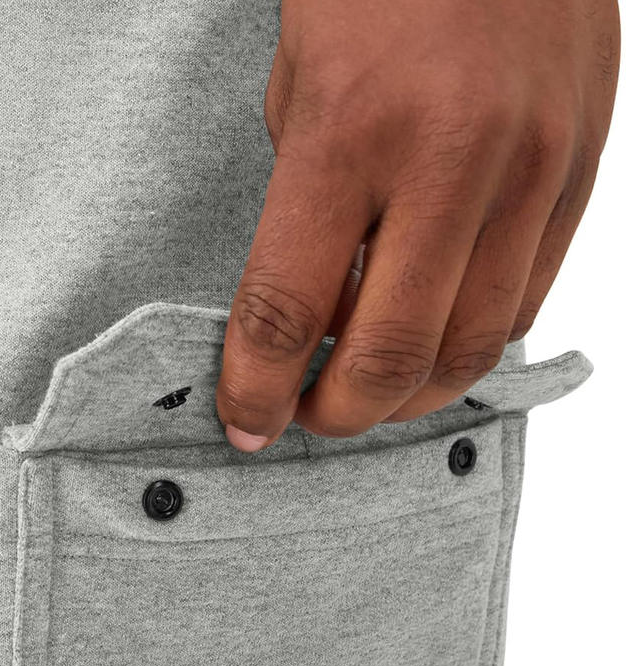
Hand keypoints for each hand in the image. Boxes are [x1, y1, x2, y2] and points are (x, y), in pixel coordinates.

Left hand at [217, 0, 618, 449]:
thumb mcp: (299, 85)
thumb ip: (305, 211)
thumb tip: (310, 317)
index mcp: (351, 131)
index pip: (287, 308)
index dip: (257, 387)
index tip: (245, 422)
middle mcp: (452, 160)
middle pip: (389, 354)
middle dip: (336, 412)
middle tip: (306, 416)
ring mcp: (530, 171)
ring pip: (468, 349)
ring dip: (406, 398)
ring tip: (365, 394)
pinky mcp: (579, 177)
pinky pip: (522, 306)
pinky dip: (465, 348)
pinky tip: (428, 341)